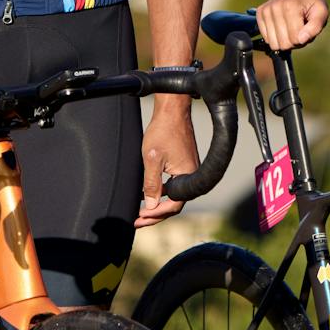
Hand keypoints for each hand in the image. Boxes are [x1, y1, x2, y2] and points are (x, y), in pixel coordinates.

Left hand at [136, 104, 197, 226]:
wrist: (172, 109)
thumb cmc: (163, 130)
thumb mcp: (152, 159)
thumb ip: (151, 184)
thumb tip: (151, 206)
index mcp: (187, 176)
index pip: (173, 206)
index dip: (156, 214)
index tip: (140, 217)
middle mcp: (191, 175)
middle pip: (174, 204)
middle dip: (155, 214)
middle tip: (137, 220)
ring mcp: (188, 169)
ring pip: (173, 195)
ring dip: (157, 204)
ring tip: (141, 212)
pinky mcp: (183, 163)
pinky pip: (173, 185)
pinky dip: (161, 192)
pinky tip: (147, 194)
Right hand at [255, 0, 328, 50]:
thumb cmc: (312, 2)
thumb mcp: (322, 13)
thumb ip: (315, 27)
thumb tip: (301, 40)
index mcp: (290, 7)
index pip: (295, 40)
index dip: (304, 39)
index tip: (307, 28)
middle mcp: (274, 8)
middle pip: (283, 44)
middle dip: (294, 42)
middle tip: (300, 29)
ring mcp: (265, 11)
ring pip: (273, 44)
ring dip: (284, 40)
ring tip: (291, 28)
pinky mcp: (260, 13)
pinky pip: (266, 38)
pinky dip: (275, 36)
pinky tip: (282, 26)